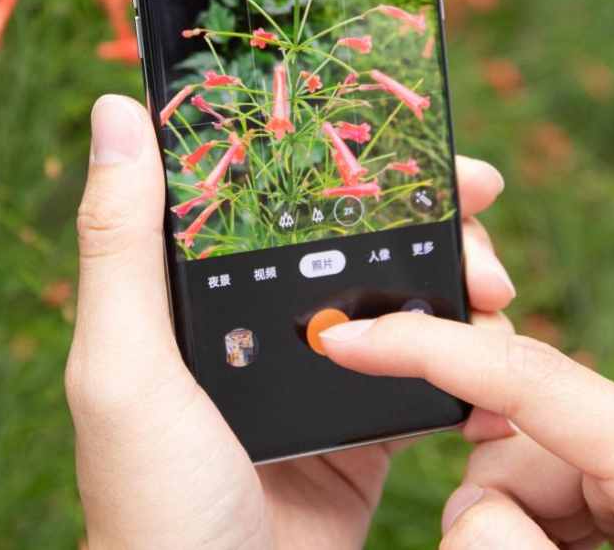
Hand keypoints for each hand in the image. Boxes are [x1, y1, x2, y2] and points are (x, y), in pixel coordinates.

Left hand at [66, 95, 516, 549]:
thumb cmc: (149, 501)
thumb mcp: (123, 367)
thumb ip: (120, 245)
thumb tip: (115, 111)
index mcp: (198, 292)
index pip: (273, 187)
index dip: (340, 144)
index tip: (404, 124)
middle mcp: (259, 320)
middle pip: (353, 231)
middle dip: (427, 205)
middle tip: (484, 197)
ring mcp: (318, 372)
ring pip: (402, 291)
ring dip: (459, 274)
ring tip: (497, 287)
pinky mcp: (365, 427)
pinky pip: (428, 372)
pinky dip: (467, 357)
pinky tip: (495, 353)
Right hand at [320, 315, 613, 548]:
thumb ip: (499, 542)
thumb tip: (474, 501)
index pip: (531, 380)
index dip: (427, 352)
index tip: (348, 341)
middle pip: (524, 439)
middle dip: (505, 511)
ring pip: (539, 458)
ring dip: (531, 524)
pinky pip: (572, 471)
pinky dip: (558, 523)